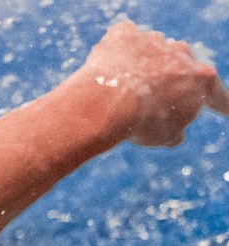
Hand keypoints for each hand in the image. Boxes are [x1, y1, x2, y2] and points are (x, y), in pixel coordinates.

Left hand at [75, 20, 228, 147]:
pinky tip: (108, 69)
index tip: (224, 110)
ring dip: (141, 68)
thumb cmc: (141, 122)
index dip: (221, 105)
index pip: (217, 96)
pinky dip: (117, 54)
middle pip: (180, 69)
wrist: (105, 100)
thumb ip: (175, 129)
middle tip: (148, 102)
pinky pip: (123, 42)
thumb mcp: (165, 136)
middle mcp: (183, 54)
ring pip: (151, 54)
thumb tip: (175, 132)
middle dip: (168, 84)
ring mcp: (154, 40)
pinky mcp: (125, 34)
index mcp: (202, 79)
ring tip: (121, 89)